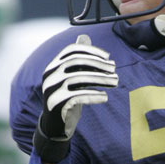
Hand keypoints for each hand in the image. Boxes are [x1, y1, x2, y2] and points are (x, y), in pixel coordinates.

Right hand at [34, 34, 117, 162]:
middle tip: (115, 70)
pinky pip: (77, 96)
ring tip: (114, 83)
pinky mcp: (56, 104)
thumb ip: (77, 61)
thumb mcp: (72, 78)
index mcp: (53, 65)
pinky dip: (93, 95)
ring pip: (78, 78)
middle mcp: (49, 75)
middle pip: (76, 62)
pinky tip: (104, 97)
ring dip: (100, 79)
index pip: (72, 50)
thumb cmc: (67, 99)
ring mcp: (51, 89)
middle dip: (98, 64)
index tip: (108, 58)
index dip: (91, 51)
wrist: (54, 126)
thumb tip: (84, 37)